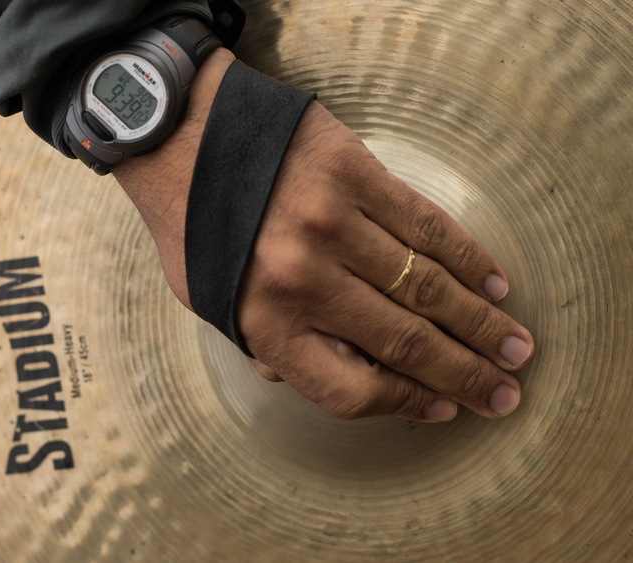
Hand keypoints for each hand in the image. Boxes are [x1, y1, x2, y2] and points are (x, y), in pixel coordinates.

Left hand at [112, 48, 533, 421]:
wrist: (179, 135)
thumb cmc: (192, 223)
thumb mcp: (206, 301)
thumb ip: (263, 342)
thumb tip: (324, 374)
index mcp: (261, 321)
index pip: (349, 388)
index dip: (404, 405)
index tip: (440, 408)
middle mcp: (300, 280)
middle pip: (404, 343)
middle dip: (464, 373)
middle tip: (504, 393)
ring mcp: (331, 224)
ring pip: (427, 288)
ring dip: (480, 324)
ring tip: (515, 347)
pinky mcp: (352, 174)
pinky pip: (425, 225)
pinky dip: (466, 258)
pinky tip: (492, 284)